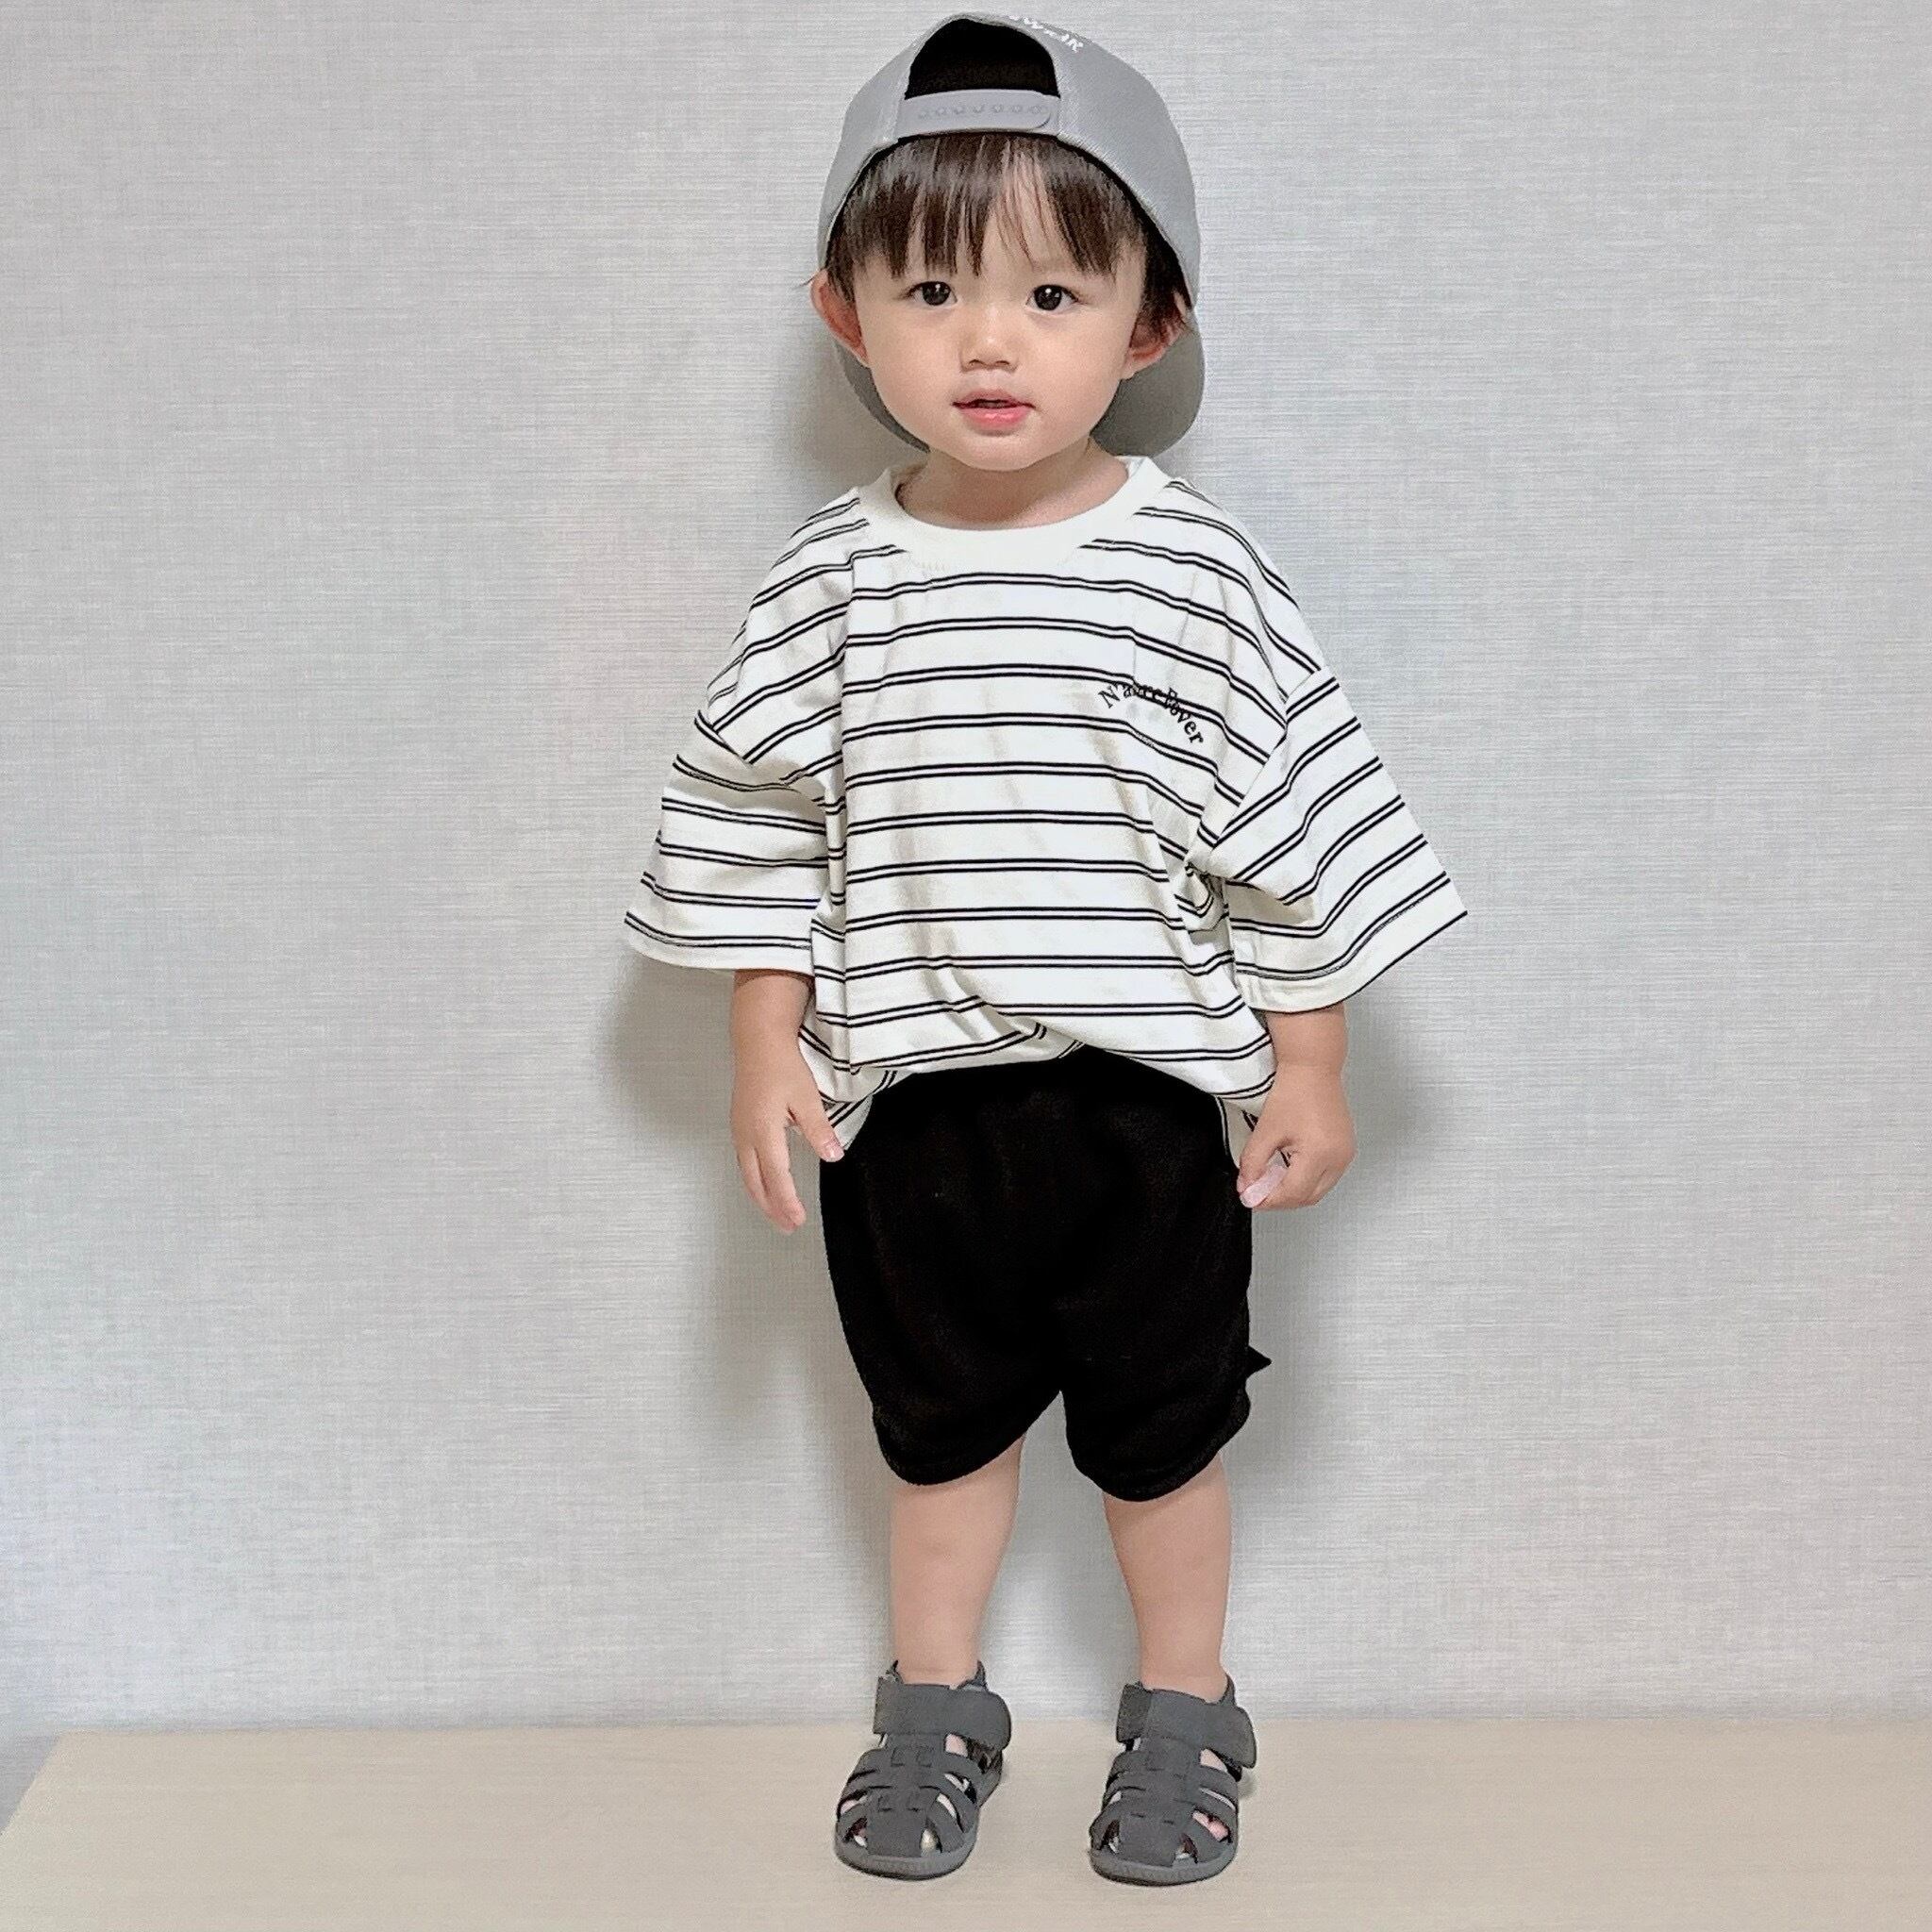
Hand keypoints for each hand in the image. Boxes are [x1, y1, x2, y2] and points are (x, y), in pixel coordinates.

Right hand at [730, 1040, 844, 1232]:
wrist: (757, 1041)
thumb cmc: (781, 1065)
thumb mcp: (807, 1097)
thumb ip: (819, 1129)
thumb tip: (833, 1156)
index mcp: (763, 1131)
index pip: (776, 1177)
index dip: (787, 1202)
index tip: (798, 1220)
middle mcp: (745, 1135)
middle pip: (755, 1182)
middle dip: (771, 1208)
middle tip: (787, 1228)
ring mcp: (739, 1130)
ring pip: (747, 1174)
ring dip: (761, 1196)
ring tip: (776, 1213)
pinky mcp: (739, 1124)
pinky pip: (744, 1161)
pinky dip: (755, 1179)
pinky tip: (764, 1183)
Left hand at [1234, 1064, 1354, 1210]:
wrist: (1312, 1068)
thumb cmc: (1294, 1090)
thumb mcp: (1266, 1130)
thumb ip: (1253, 1163)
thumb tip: (1247, 1187)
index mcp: (1320, 1153)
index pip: (1292, 1194)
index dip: (1268, 1199)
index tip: (1251, 1197)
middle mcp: (1339, 1157)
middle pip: (1308, 1197)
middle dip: (1281, 1199)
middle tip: (1258, 1190)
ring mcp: (1345, 1154)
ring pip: (1318, 1190)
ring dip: (1294, 1190)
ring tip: (1271, 1177)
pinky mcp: (1345, 1149)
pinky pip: (1326, 1176)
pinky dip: (1306, 1179)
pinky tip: (1288, 1168)